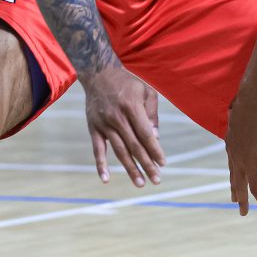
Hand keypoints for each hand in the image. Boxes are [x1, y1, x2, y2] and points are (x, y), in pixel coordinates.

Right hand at [82, 67, 164, 186]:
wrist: (99, 73)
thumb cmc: (128, 81)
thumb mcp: (146, 91)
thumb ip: (152, 113)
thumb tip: (156, 138)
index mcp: (131, 107)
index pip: (145, 134)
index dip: (154, 150)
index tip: (163, 163)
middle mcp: (117, 118)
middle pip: (134, 146)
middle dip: (146, 164)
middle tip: (156, 180)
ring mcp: (104, 124)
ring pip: (119, 151)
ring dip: (130, 168)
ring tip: (140, 183)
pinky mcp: (94, 128)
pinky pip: (97, 150)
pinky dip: (101, 165)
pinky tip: (106, 179)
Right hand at [226, 89, 256, 215]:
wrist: (251, 99)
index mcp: (249, 161)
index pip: (256, 187)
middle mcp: (237, 158)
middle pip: (240, 184)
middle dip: (243, 199)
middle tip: (243, 214)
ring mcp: (232, 149)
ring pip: (233, 174)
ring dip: (235, 188)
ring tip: (234, 198)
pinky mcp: (230, 141)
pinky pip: (230, 163)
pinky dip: (232, 173)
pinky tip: (234, 172)